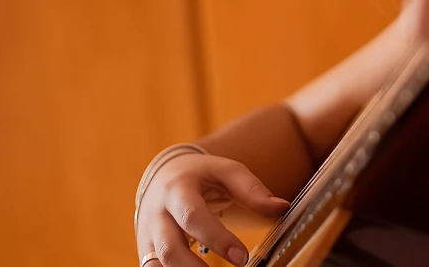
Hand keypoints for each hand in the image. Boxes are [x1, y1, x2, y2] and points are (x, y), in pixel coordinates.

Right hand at [136, 152, 289, 266]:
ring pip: (155, 266)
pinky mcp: (146, 251)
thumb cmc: (202, 175)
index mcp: (177, 190)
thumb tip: (282, 207)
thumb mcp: (227, 172)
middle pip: (168, 248)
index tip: (243, 258)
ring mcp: (147, 235)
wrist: (164, 176)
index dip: (218, 239)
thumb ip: (252, 190)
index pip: (194, 217)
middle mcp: (157, 214)